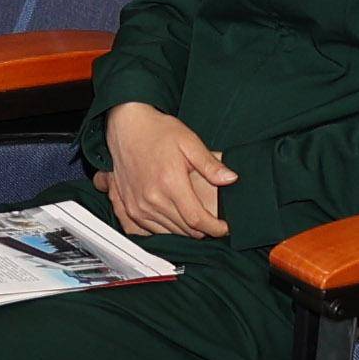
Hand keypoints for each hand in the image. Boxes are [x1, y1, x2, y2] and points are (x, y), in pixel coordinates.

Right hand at [100, 100, 232, 238]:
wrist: (127, 127)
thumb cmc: (157, 132)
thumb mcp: (189, 142)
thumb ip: (210, 164)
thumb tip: (231, 179)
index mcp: (170, 182)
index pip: (196, 219)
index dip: (214, 228)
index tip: (224, 227)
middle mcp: (152, 198)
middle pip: (184, 229)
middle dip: (203, 229)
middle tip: (214, 221)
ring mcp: (139, 205)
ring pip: (170, 232)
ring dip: (186, 230)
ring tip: (196, 218)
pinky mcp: (130, 208)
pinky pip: (152, 230)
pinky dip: (167, 229)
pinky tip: (175, 219)